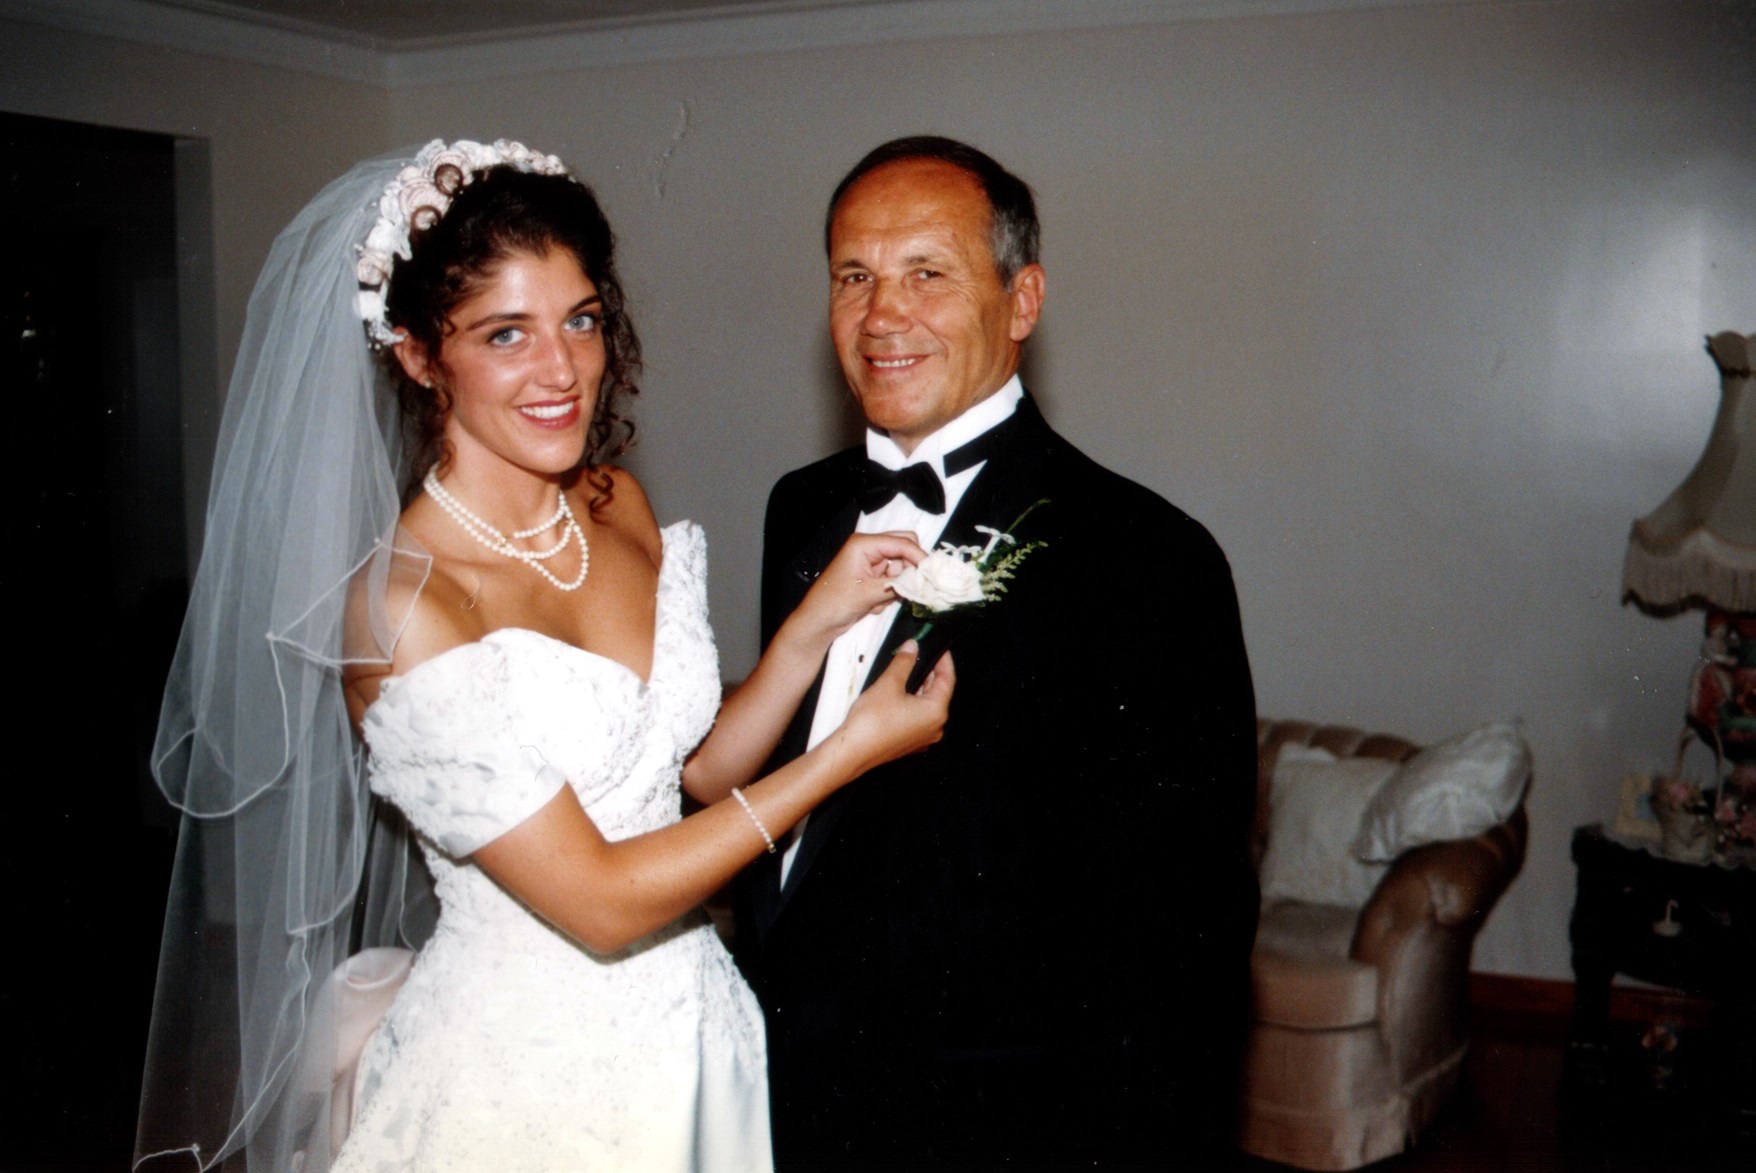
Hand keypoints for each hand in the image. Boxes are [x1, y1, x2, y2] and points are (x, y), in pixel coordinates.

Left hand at [789, 531, 926, 648]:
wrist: (818, 623)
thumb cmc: (834, 603)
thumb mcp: (868, 593)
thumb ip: (897, 584)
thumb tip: (921, 580)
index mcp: (864, 544)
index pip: (902, 543)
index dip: (919, 557)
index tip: (932, 574)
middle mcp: (869, 548)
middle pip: (904, 549)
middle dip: (910, 569)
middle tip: (914, 587)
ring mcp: (872, 563)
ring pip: (902, 567)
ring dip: (897, 585)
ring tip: (880, 601)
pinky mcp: (874, 577)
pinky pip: (894, 581)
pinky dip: (890, 594)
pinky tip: (874, 605)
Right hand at [834, 641, 954, 775]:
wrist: (852, 752)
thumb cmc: (872, 721)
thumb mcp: (889, 683)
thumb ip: (904, 662)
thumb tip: (912, 647)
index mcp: (936, 712)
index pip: (947, 679)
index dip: (943, 660)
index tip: (938, 647)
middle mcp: (935, 727)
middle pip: (938, 693)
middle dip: (929, 672)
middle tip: (919, 654)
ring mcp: (922, 737)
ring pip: (927, 705)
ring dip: (919, 687)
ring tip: (906, 670)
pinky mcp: (909, 743)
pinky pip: (917, 718)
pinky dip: (912, 703)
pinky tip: (898, 692)